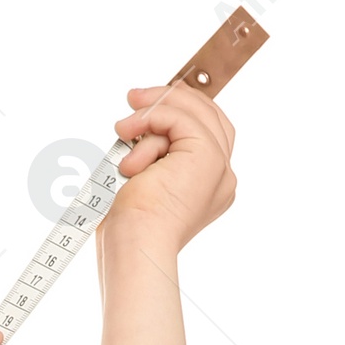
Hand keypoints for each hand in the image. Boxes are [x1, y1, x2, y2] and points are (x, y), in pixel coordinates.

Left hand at [102, 82, 235, 254]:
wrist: (134, 247)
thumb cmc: (130, 227)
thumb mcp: (144, 180)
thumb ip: (155, 153)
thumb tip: (139, 124)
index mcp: (211, 187)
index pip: (207, 130)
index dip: (180, 109)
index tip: (144, 104)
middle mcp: (222, 178)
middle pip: (207, 114)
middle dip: (169, 99)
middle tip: (133, 98)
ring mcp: (219, 166)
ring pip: (193, 112)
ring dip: (152, 112)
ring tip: (122, 129)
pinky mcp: (208, 157)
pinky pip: (179, 117)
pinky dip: (149, 119)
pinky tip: (126, 133)